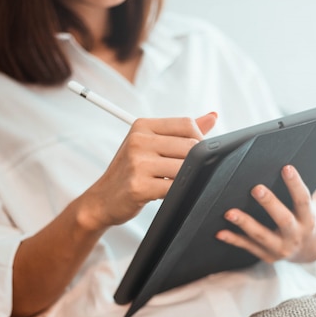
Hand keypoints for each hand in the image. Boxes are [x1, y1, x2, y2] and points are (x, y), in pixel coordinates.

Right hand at [79, 112, 217, 227]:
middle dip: (196, 162)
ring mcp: (138, 163)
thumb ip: (181, 132)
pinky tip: (170, 193)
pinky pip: (174, 187)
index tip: (197, 155)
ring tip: (176, 182)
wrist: (102, 199)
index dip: (200, 140)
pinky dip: (179, 192)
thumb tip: (213, 117)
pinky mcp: (139, 186)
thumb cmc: (129, 171)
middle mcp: (139, 140)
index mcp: (142, 126)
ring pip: (186, 167)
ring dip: (187, 178)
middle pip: (190, 146)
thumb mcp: (150, 145)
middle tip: (188, 172)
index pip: (186, 124)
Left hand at [216, 165, 315, 263]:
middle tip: (256, 188)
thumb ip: (313, 187)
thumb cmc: (311, 219)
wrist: (311, 251)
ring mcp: (281, 248)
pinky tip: (220, 233)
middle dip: (269, 204)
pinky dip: (233, 240)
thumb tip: (298, 164)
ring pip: (261, 235)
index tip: (286, 168)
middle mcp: (296, 235)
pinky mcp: (268, 256)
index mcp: (309, 219)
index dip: (295, 184)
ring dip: (245, 223)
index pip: (303, 200)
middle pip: (283, 219)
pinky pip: (248, 247)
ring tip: (229, 212)